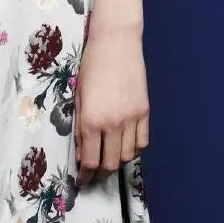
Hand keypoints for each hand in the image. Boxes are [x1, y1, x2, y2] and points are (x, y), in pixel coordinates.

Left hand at [74, 24, 149, 187]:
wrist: (116, 41)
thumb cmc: (91, 64)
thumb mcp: (78, 96)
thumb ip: (80, 126)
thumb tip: (82, 152)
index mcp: (92, 120)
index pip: (90, 161)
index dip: (85, 175)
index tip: (82, 180)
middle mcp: (113, 124)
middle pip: (110, 163)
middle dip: (100, 172)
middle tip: (94, 173)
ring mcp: (132, 118)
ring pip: (127, 156)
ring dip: (117, 162)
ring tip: (108, 159)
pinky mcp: (145, 111)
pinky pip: (142, 142)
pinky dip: (133, 149)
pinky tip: (125, 146)